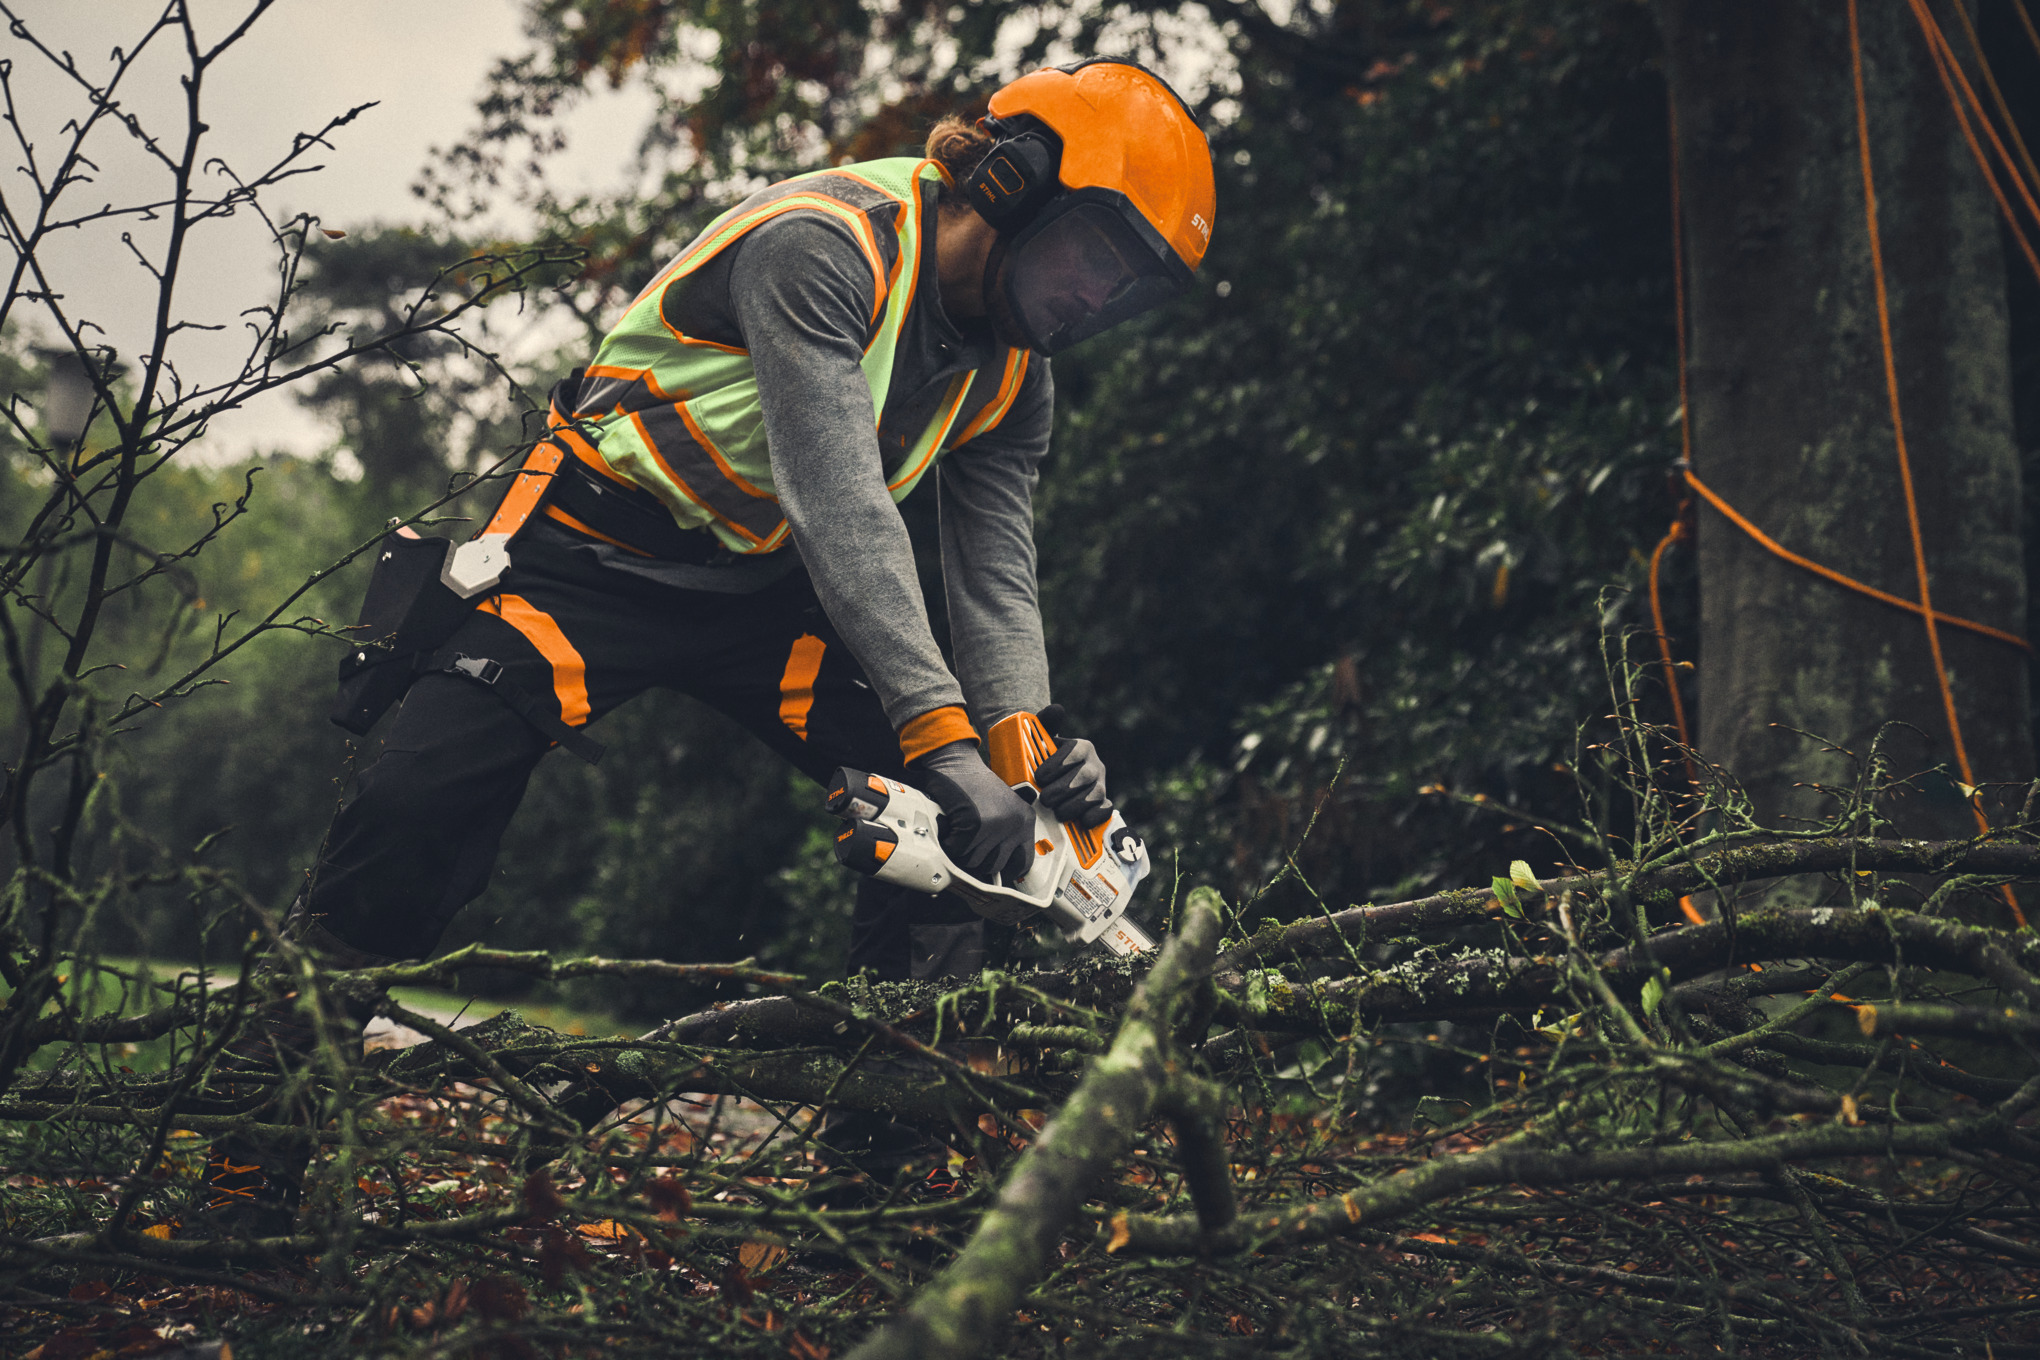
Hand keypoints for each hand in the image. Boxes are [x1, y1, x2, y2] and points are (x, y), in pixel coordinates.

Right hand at [911, 739, 1035, 884]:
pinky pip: (957, 850)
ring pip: (973, 860)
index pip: (1024, 862)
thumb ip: (1005, 834)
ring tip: (959, 829)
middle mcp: (1015, 824)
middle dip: (976, 857)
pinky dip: (948, 842)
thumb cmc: (974, 784)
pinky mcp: (975, 825)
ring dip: (960, 849)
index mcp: (1025, 821)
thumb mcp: (1002, 807)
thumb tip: (1000, 870)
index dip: (1006, 869)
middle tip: (968, 840)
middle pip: (993, 866)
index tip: (995, 870)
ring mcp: (996, 825)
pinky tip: (951, 825)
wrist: (956, 761)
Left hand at [1033, 708, 1113, 828]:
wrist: (1050, 778)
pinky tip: (1082, 821)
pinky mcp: (1102, 803)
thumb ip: (1046, 723)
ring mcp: (1100, 785)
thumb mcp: (1041, 740)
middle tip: (1045, 799)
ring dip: (1075, 805)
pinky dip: (1096, 816)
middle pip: (1084, 776)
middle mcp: (1095, 765)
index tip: (1039, 777)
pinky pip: (1106, 809)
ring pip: (1094, 794)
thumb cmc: (1043, 758)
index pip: (1074, 752)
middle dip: (1063, 790)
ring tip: (1057, 812)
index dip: (1057, 765)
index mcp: (1082, 747)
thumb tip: (1057, 710)